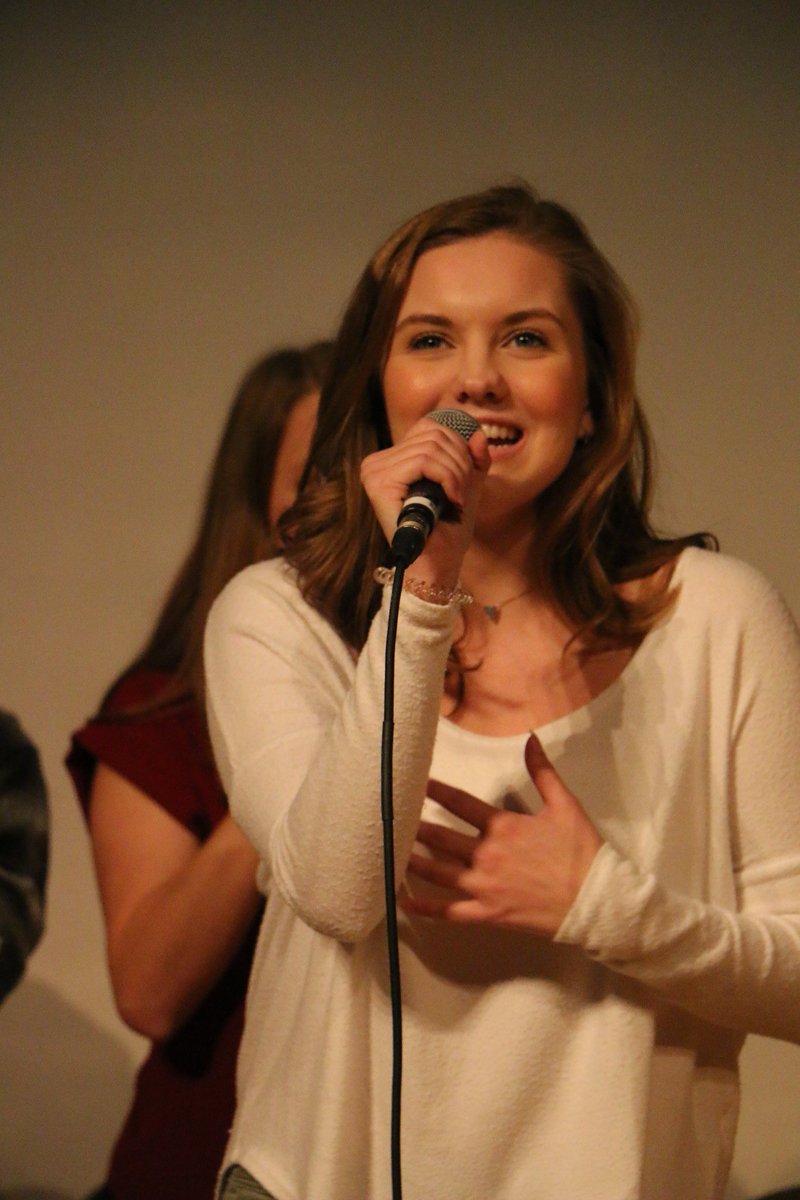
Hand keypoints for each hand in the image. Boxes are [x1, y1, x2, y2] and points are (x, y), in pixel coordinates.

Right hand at [360, 413, 487, 583]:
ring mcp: (375, 471)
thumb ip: (473, 457)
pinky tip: (452, 499)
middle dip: (460, 462)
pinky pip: (423, 461)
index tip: (466, 476)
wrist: (438, 563)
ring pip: (431, 448)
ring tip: (457, 499)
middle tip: (463, 493)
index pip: (429, 426)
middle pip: (433, 434)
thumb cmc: (448, 528)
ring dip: (456, 473)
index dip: (458, 445)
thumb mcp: (465, 484)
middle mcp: (377, 462)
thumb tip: (476, 433)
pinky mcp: (379, 483)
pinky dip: (447, 478)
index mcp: (391, 459)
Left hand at [403, 734, 602, 936]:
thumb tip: (531, 738)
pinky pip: (449, 912)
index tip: (414, 781)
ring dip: (412, 861)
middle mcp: (486, 855)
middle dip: (415, 825)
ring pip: (438, 872)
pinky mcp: (487, 915)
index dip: (435, 791)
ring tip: (390, 851)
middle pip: (441, 837)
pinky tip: (404, 901)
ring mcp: (484, 887)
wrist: (595, 901)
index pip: (460, 803)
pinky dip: (425, 907)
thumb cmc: (581, 852)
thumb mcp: (565, 805)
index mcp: (502, 826)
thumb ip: (543, 772)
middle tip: (391, 815)